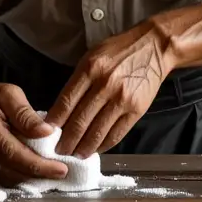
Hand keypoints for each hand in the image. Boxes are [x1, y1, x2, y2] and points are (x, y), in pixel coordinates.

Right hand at [0, 79, 68, 185]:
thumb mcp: (8, 92)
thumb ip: (25, 113)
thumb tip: (47, 132)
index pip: (11, 151)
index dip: (37, 164)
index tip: (60, 169)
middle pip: (9, 169)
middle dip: (38, 175)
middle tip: (61, 172)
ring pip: (4, 178)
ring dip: (29, 178)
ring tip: (50, 172)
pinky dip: (17, 176)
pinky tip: (32, 170)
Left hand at [45, 22, 172, 157]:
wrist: (154, 46)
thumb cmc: (120, 50)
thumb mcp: (93, 56)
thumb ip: (78, 80)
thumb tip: (63, 108)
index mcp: (90, 68)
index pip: (67, 101)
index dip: (55, 121)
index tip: (47, 133)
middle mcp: (105, 85)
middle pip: (80, 121)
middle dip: (66, 140)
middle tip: (59, 150)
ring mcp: (122, 99)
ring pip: (97, 132)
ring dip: (83, 148)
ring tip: (75, 154)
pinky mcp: (137, 110)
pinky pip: (116, 134)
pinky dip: (104, 145)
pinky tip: (95, 149)